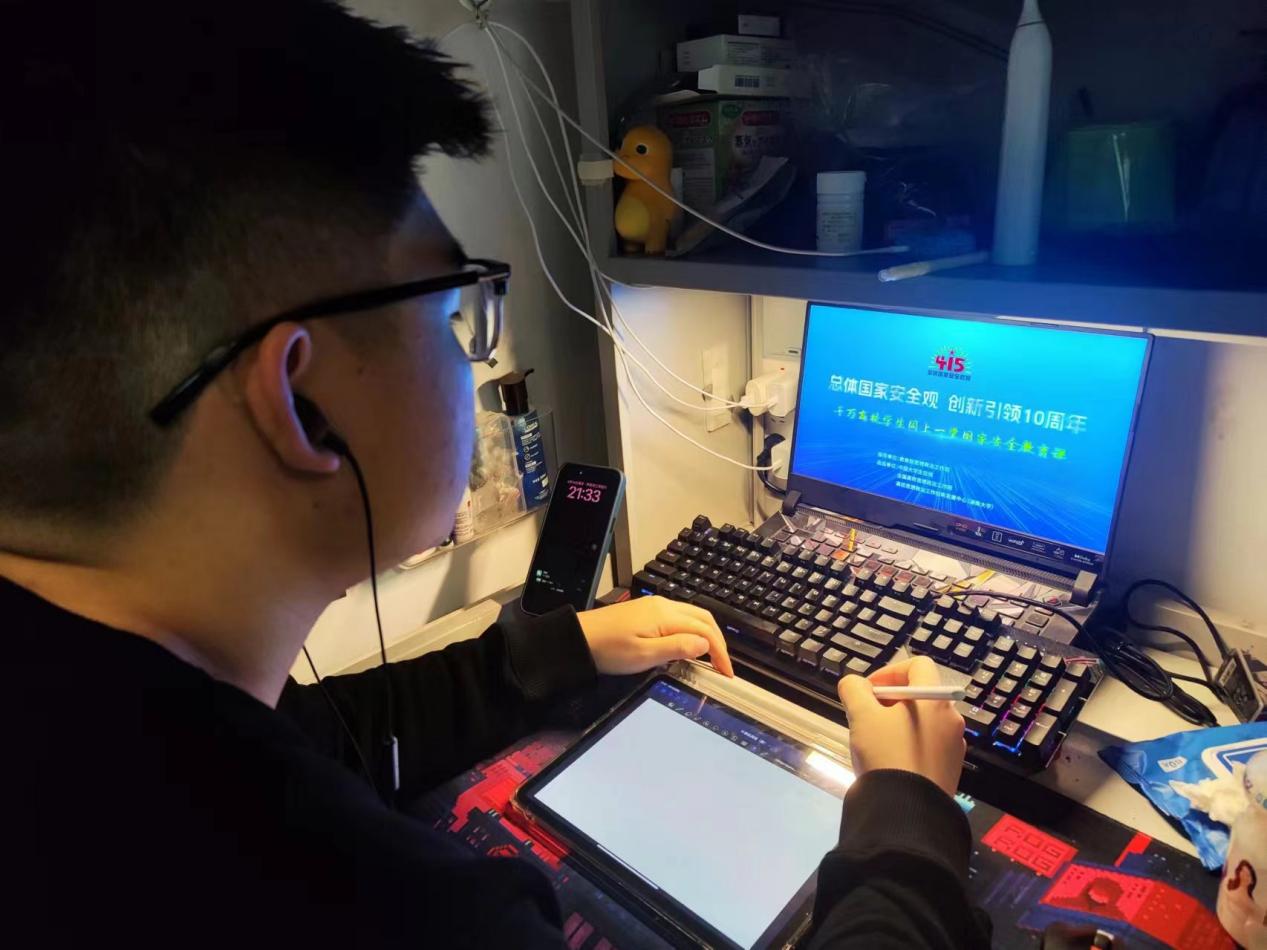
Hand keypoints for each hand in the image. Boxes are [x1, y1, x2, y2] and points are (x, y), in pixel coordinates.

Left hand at [577, 596, 733, 677]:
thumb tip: (705, 645)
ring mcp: (654, 606)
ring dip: (706, 635)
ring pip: (692, 616)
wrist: (578, 639)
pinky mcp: (646, 611)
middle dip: (718, 641)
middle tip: (723, 666)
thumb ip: (677, 648)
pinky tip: (689, 646)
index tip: (727, 672)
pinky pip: (679, 617)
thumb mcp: (644, 655)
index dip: (720, 652)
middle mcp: (664, 605)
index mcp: (665, 615)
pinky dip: (692, 631)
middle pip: (703, 618)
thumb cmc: (608, 650)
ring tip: (711, 658)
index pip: (704, 631)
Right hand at [837, 656, 965, 796]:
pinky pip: (928, 746)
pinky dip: (909, 745)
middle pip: (919, 695)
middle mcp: (951, 719)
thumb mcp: (861, 715)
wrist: (908, 811)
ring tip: (875, 742)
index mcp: (934, 700)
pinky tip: (890, 762)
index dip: (889, 672)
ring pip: (923, 722)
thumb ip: (854, 690)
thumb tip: (855, 684)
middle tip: (866, 717)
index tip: (868, 691)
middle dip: (890, 701)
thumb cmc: (886, 753)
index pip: (917, 666)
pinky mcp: (950, 769)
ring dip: (898, 724)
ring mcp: (954, 746)